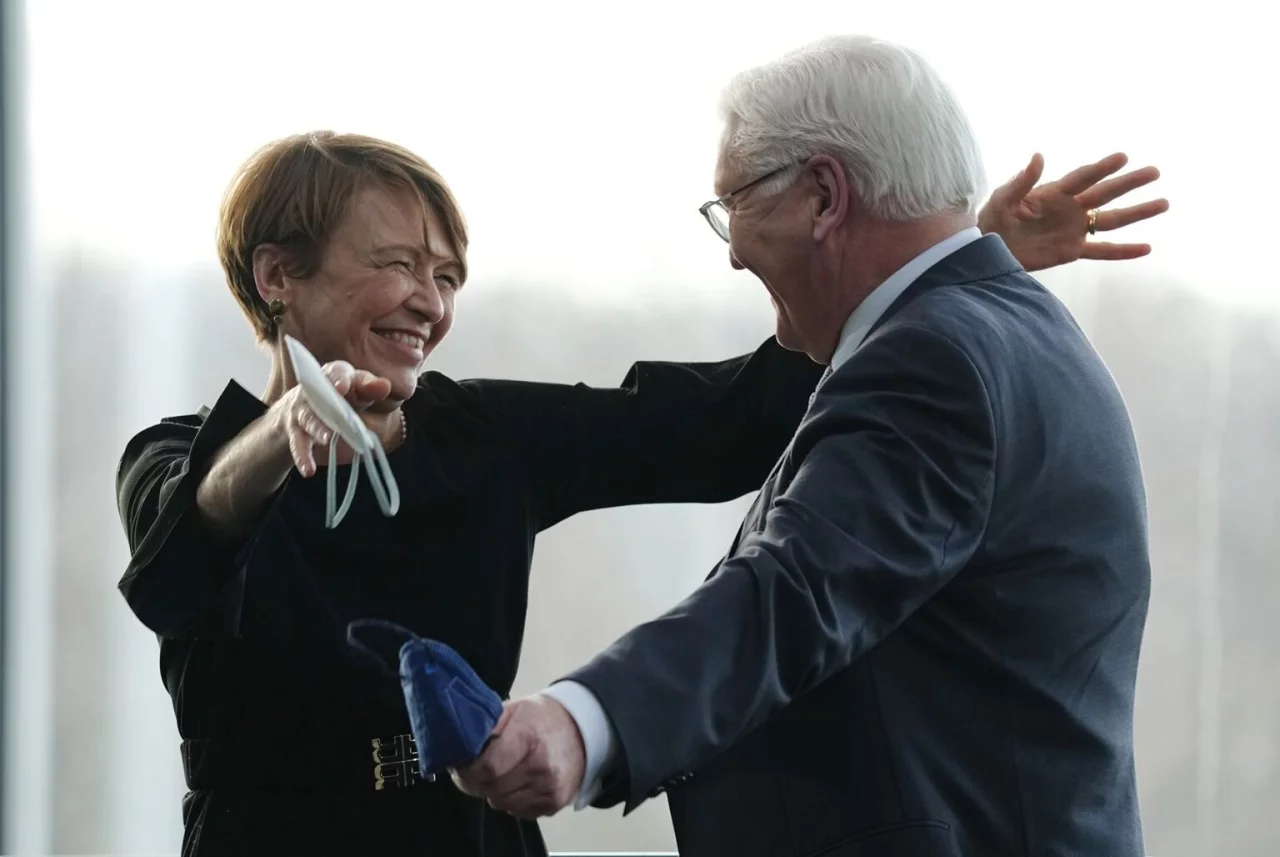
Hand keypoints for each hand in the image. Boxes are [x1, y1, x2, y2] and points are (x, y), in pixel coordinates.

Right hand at [273, 360, 393, 475]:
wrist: (304, 406)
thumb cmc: (340, 395)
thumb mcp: (356, 390)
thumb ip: (369, 388)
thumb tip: (385, 386)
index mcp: (332, 374)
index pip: (336, 372)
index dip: (340, 379)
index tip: (343, 387)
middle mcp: (312, 389)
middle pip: (320, 396)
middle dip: (328, 403)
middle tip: (340, 412)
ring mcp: (300, 409)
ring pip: (308, 419)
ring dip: (318, 430)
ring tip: (329, 439)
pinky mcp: (294, 430)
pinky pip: (298, 444)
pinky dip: (302, 457)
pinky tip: (308, 470)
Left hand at [451, 695, 585, 818]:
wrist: (581, 729)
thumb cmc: (541, 718)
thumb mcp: (513, 709)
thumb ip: (486, 727)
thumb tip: (458, 747)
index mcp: (528, 738)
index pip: (487, 768)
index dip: (468, 770)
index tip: (462, 765)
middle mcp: (542, 767)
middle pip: (491, 789)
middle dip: (476, 781)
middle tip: (476, 769)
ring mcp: (550, 788)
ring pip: (501, 803)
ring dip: (494, 791)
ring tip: (501, 772)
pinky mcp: (554, 803)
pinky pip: (517, 811)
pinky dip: (511, 799)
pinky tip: (517, 781)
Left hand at [978, 152, 1168, 272]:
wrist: (987, 248)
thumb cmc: (992, 218)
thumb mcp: (1003, 198)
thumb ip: (1022, 181)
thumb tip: (1038, 156)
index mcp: (1054, 192)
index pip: (1083, 177)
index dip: (1102, 168)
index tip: (1123, 157)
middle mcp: (1070, 208)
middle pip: (1105, 193)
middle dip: (1129, 183)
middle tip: (1155, 171)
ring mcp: (1074, 229)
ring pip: (1111, 220)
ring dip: (1137, 213)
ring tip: (1163, 203)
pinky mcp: (1072, 250)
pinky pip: (1102, 251)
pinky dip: (1123, 251)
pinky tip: (1146, 248)